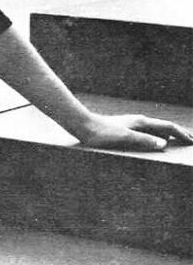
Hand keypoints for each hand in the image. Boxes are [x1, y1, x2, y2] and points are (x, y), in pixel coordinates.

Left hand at [75, 112, 192, 150]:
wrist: (83, 125)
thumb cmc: (102, 133)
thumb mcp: (125, 138)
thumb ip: (144, 140)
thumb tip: (164, 144)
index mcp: (141, 122)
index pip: (167, 127)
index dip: (181, 134)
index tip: (192, 141)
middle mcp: (138, 121)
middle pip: (163, 126)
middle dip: (178, 133)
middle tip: (191, 140)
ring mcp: (131, 123)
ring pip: (155, 128)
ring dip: (167, 134)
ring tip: (176, 141)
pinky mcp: (124, 127)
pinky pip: (146, 132)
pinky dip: (156, 136)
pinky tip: (153, 142)